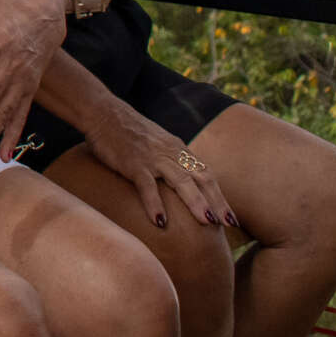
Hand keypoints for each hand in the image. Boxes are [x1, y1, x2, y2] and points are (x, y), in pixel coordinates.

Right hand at [84, 103, 234, 229]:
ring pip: (181, 180)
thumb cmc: (129, 133)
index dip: (220, 196)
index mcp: (178, 150)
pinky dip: (155, 203)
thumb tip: (182, 185)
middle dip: (217, 202)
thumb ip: (170, 161)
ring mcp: (153, 158)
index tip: (231, 218)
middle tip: (230, 223)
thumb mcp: (157, 144)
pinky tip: (160, 222)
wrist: (104, 113)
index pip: (206, 174)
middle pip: (201, 178)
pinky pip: (147, 185)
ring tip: (208, 222)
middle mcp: (171, 153)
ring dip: (196, 202)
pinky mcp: (134, 163)